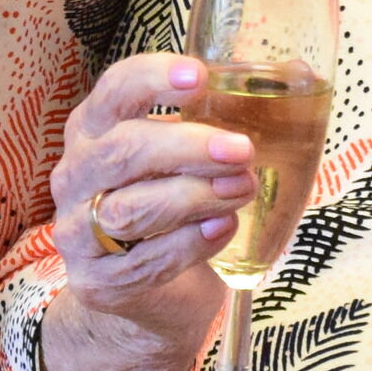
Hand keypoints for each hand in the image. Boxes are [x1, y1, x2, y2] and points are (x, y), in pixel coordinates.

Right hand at [52, 52, 248, 338]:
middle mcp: (74, 176)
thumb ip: (225, 118)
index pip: (113, 91)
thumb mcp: (188, 159)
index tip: (200, 77)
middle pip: (121, 151)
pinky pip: (143, 262)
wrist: (150, 298)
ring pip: (129, 208)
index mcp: (93, 130)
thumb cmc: (171, 209)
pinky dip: (190, 243)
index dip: (152, 78)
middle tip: (241, 149)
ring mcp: (77, 233)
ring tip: (241, 189)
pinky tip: (223, 229)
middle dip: (186, 147)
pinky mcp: (96, 282)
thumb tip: (297, 72)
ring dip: (193, 196)